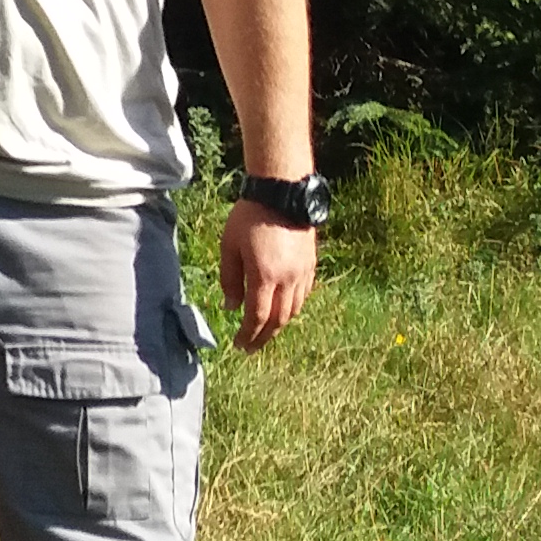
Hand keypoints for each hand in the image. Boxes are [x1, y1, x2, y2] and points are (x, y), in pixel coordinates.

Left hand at [215, 201, 316, 350]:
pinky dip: (292, 308)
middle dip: (264, 337)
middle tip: (251, 347)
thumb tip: (231, 307)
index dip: (248, 335)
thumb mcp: (229, 247)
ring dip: (279, 325)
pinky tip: (282, 310)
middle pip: (278, 320)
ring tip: (264, 332)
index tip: (239, 345)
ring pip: (294, 310)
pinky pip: (303, 295)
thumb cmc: (249, 217)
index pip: (257, 317)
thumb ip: (229, 279)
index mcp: (265, 276)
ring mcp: (303, 273)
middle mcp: (288, 279)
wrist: (282, 193)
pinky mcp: (311, 265)